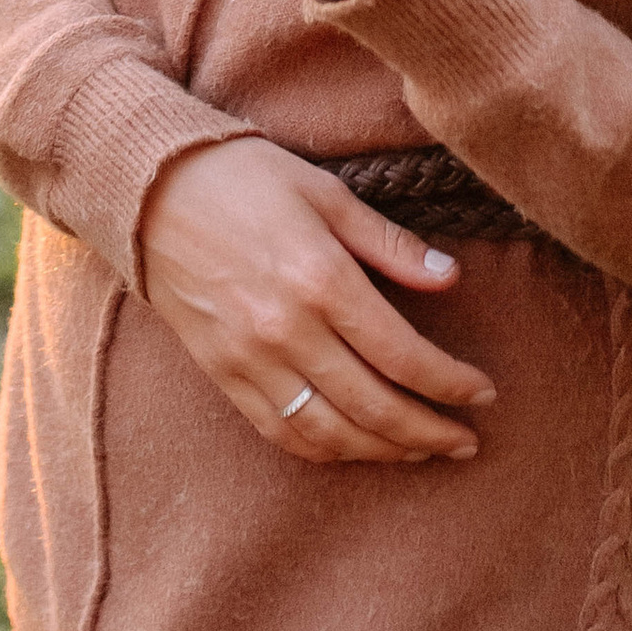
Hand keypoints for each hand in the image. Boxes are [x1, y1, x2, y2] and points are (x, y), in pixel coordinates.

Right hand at [139, 138, 495, 462]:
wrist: (148, 192)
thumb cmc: (244, 178)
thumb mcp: (326, 193)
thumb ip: (390, 244)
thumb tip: (451, 281)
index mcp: (320, 279)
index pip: (403, 355)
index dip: (451, 382)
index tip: (483, 393)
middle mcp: (286, 330)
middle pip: (374, 407)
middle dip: (430, 432)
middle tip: (467, 441)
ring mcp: (250, 360)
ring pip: (331, 434)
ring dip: (385, 452)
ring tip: (422, 450)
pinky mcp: (223, 375)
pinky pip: (283, 433)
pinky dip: (328, 450)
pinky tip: (359, 446)